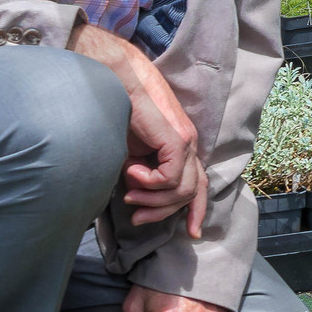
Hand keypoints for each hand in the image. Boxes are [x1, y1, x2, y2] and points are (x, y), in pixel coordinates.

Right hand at [69, 22, 207, 235]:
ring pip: (183, 190)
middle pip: (192, 192)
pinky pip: (171, 178)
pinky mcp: (177, 137)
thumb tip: (138, 198)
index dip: (195, 211)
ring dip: (153, 200)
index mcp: (179, 146)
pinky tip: (132, 171)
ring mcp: (185, 139)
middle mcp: (188, 144)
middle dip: (164, 213)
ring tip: (129, 192)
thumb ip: (140, 173)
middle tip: (135, 215)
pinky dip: (150, 183)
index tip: (189, 234)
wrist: (113, 77)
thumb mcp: (130, 151)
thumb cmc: (116, 110)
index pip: (198, 184)